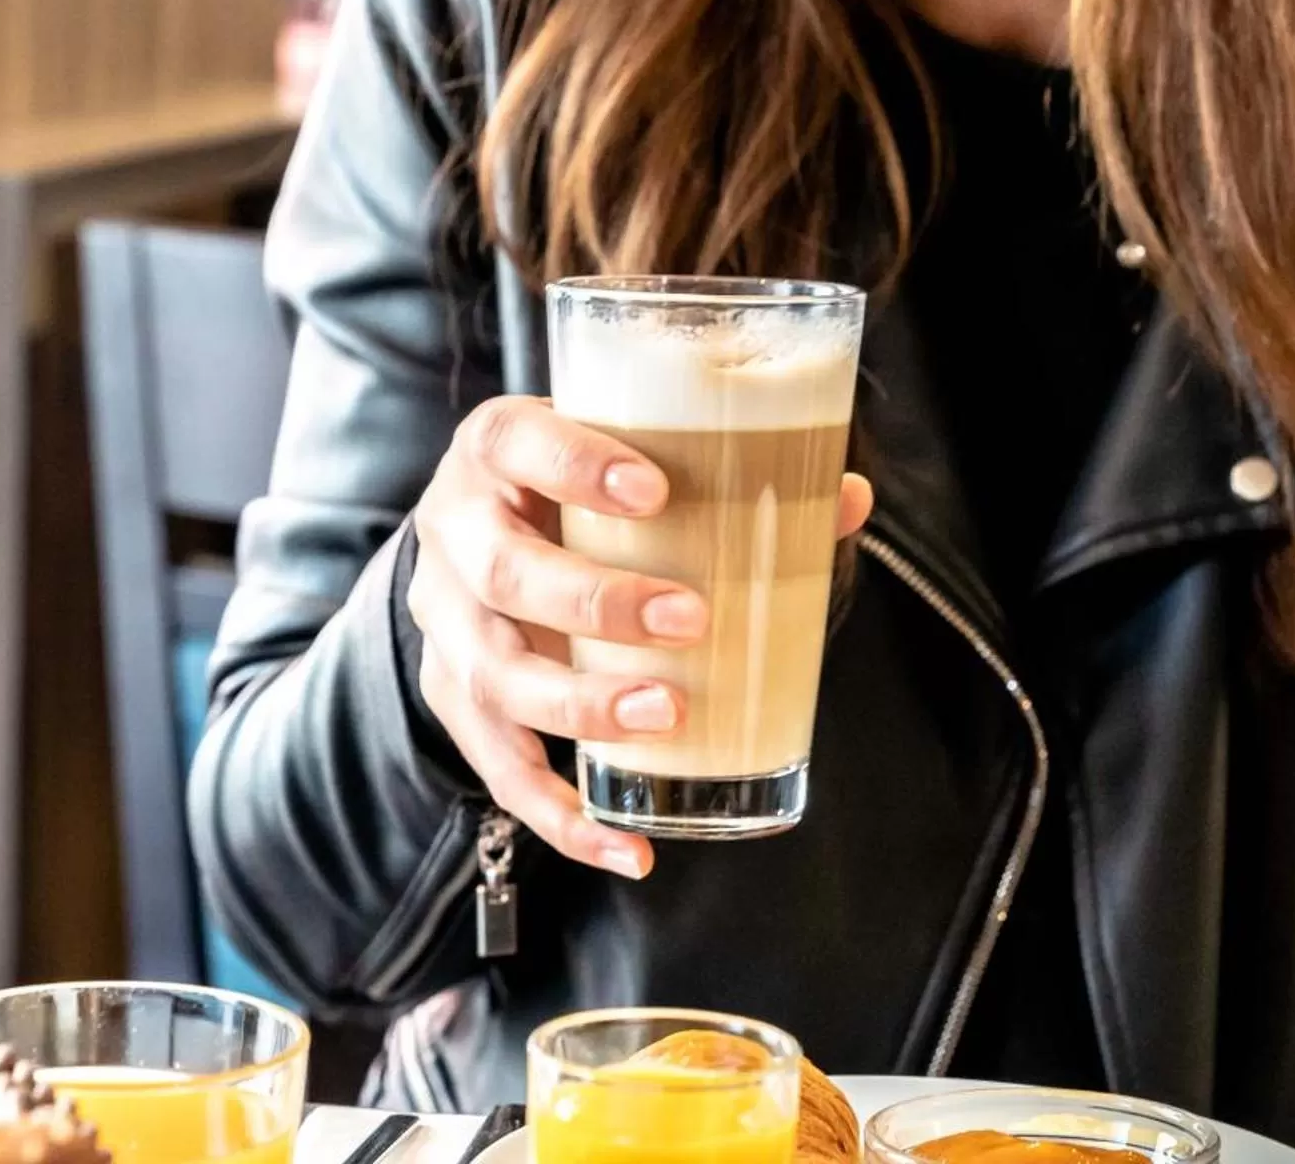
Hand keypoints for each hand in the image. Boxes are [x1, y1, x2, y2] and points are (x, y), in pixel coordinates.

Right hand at [407, 395, 874, 879]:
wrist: (487, 526)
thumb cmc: (577, 485)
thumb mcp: (627, 456)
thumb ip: (730, 475)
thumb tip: (847, 500)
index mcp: (495, 452)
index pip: (516, 444)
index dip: (575, 465)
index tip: (656, 489)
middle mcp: (455, 534)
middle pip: (503, 572)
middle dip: (595, 602)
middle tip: (689, 617)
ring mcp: (447, 625)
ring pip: (494, 675)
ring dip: (580, 706)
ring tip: (665, 714)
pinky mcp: (456, 698)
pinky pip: (500, 769)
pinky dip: (561, 817)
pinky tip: (626, 849)